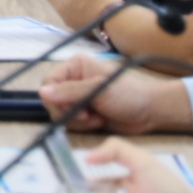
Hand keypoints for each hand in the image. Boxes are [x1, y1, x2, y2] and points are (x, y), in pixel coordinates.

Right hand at [40, 52, 192, 134]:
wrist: (149, 112)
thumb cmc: (128, 94)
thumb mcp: (98, 90)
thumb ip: (70, 91)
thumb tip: (43, 92)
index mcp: (75, 67)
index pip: (49, 82)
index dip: (55, 97)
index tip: (72, 107)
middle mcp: (73, 80)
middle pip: (52, 100)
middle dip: (68, 111)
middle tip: (88, 115)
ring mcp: (78, 97)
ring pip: (60, 113)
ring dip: (78, 121)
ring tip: (97, 118)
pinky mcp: (83, 113)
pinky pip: (70, 123)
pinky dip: (83, 126)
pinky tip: (99, 122)